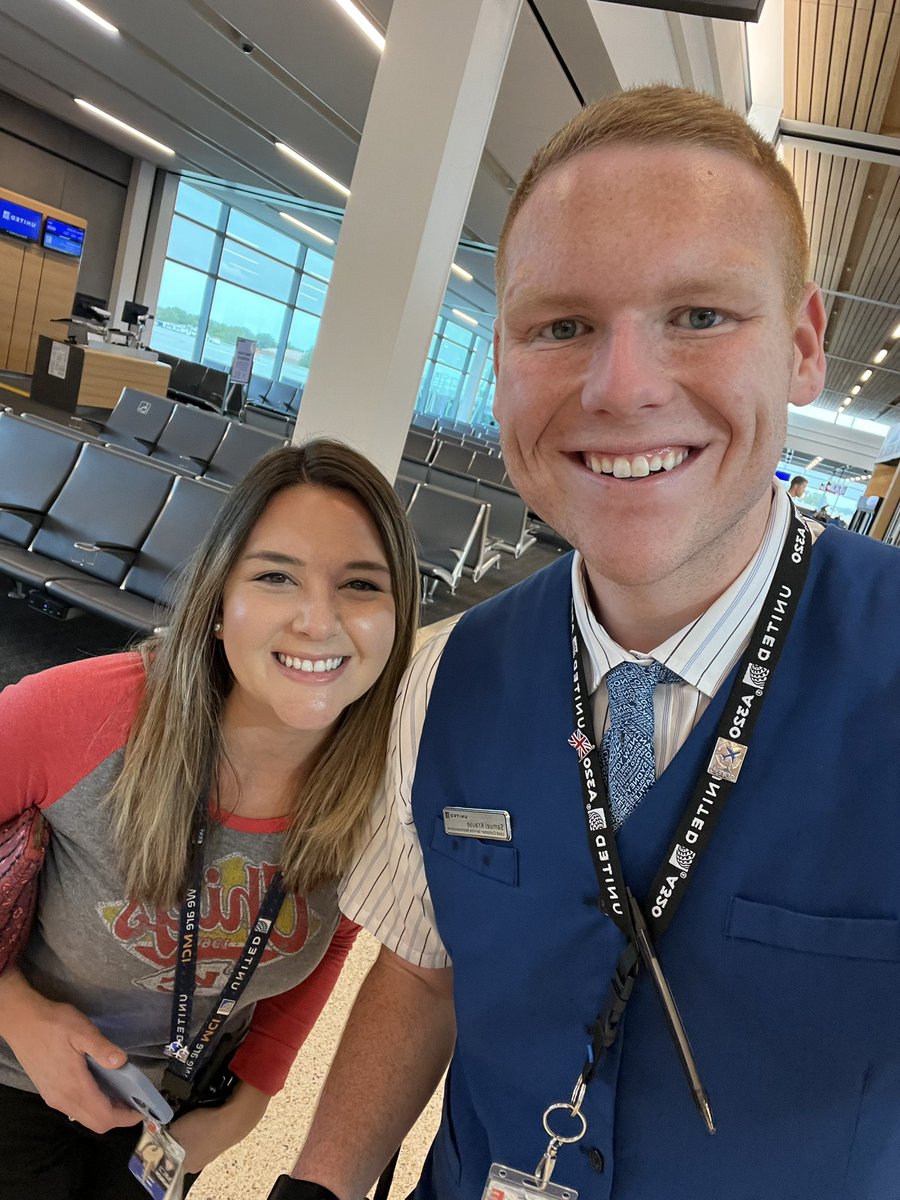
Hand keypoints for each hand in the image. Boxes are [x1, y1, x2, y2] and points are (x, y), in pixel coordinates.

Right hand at [0, 968, 141, 1132]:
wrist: (22, 1022)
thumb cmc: (54, 1024)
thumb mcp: (82, 1030)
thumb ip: (102, 1048)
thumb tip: (122, 1061)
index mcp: (74, 1087)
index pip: (104, 1116)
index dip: (126, 1117)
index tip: (143, 1110)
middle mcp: (63, 1099)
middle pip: (96, 1122)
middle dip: (119, 1117)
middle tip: (136, 1102)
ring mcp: (54, 1098)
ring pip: (84, 1117)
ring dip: (105, 1112)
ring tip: (123, 1094)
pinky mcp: (49, 1092)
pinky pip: (75, 1109)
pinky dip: (92, 1105)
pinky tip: (102, 1088)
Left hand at [170, 1081, 269, 1173]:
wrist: (233, 1119)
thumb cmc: (203, 1128)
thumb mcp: (175, 1129)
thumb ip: (164, 1132)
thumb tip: (160, 1131)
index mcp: (185, 1166)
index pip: (167, 1159)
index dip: (162, 1145)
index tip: (161, 1132)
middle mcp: (198, 1163)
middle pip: (180, 1149)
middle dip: (176, 1135)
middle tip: (174, 1121)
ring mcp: (211, 1152)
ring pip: (193, 1140)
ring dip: (190, 1128)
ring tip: (188, 1114)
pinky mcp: (221, 1139)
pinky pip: (206, 1132)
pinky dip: (203, 1123)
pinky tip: (203, 1113)